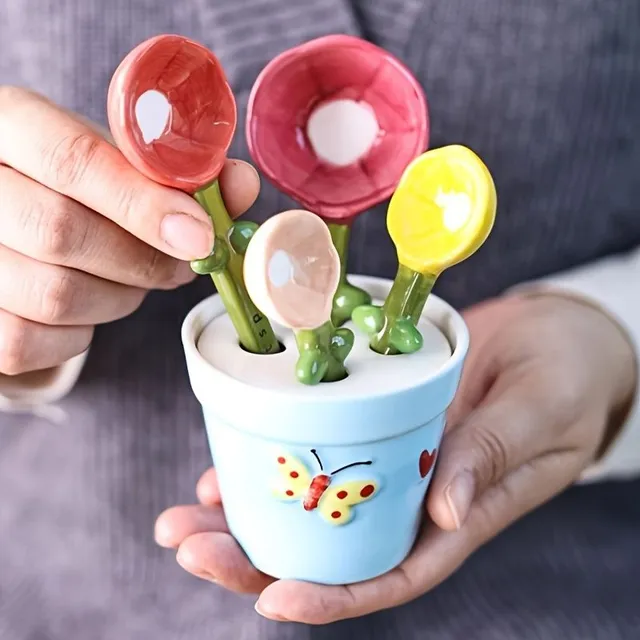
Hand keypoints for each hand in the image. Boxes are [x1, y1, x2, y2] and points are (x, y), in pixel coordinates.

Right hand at [0, 87, 259, 374]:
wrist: (8, 221)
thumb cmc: (72, 187)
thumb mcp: (116, 160)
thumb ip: (178, 171)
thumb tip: (242, 185)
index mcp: (7, 124)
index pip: (71, 159)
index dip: (144, 203)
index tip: (201, 234)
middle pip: (61, 232)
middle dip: (144, 260)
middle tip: (186, 264)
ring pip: (53, 294)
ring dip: (119, 296)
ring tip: (135, 279)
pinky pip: (29, 341)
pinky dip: (77, 335)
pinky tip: (90, 306)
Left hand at [155, 292, 636, 622]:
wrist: (555, 336)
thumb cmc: (567, 378)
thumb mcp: (542, 413)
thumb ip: (496, 458)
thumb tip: (446, 511)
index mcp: (457, 511)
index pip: (390, 572)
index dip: (331, 596)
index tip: (272, 599)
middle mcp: (412, 494)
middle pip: (327, 547)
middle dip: (254, 557)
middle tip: (186, 544)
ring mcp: (388, 456)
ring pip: (308, 504)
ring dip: (243, 513)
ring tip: (180, 516)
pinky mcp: (372, 418)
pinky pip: (315, 447)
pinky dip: (267, 459)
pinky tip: (223, 464)